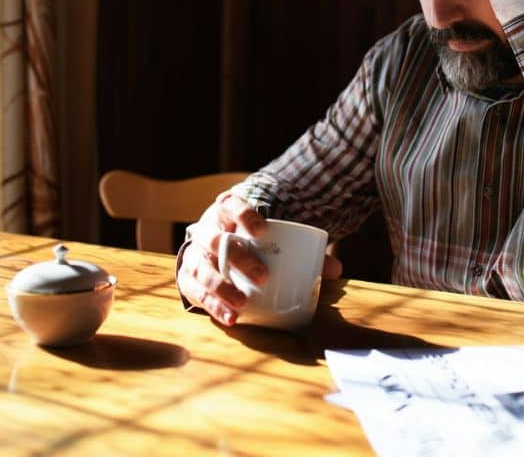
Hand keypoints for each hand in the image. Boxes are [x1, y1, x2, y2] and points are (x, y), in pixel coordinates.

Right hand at [176, 192, 342, 325]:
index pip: (231, 205)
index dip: (244, 215)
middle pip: (217, 240)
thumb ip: (302, 252)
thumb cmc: (248, 242)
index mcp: (226, 213)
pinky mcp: (189, 279)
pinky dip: (213, 306)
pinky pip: (196, 292)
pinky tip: (230, 318)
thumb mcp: (270, 240)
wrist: (211, 249)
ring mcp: (195, 255)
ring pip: (202, 268)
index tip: (263, 230)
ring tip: (242, 303)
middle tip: (263, 276)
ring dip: (222, 286)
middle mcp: (206, 231)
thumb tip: (335, 269)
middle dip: (238, 258)